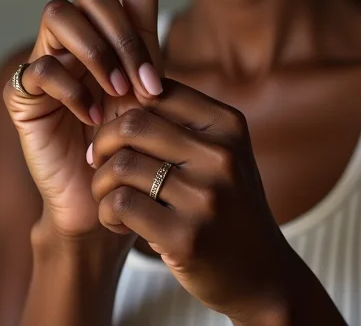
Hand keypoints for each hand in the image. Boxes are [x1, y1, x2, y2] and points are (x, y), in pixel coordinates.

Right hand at [3, 0, 164, 239]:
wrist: (103, 197)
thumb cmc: (133, 148)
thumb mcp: (153, 100)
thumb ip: (148, 63)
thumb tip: (150, 50)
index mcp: (122, 35)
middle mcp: (84, 38)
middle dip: (122, 36)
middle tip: (140, 85)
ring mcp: (50, 58)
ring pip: (63, 14)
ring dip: (96, 53)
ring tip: (114, 96)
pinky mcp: (25, 88)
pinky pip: (42, 64)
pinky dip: (71, 88)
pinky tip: (89, 116)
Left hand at [88, 80, 296, 322]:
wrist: (263, 274)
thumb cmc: (228, 204)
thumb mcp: (221, 153)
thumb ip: (181, 122)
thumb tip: (124, 87)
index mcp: (229, 125)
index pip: (157, 92)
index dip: (125, 107)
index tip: (117, 132)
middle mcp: (221, 156)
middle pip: (134, 123)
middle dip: (103, 140)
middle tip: (97, 160)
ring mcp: (206, 197)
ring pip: (121, 166)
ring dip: (100, 181)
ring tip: (108, 195)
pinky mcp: (186, 237)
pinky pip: (120, 205)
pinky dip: (107, 212)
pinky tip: (117, 221)